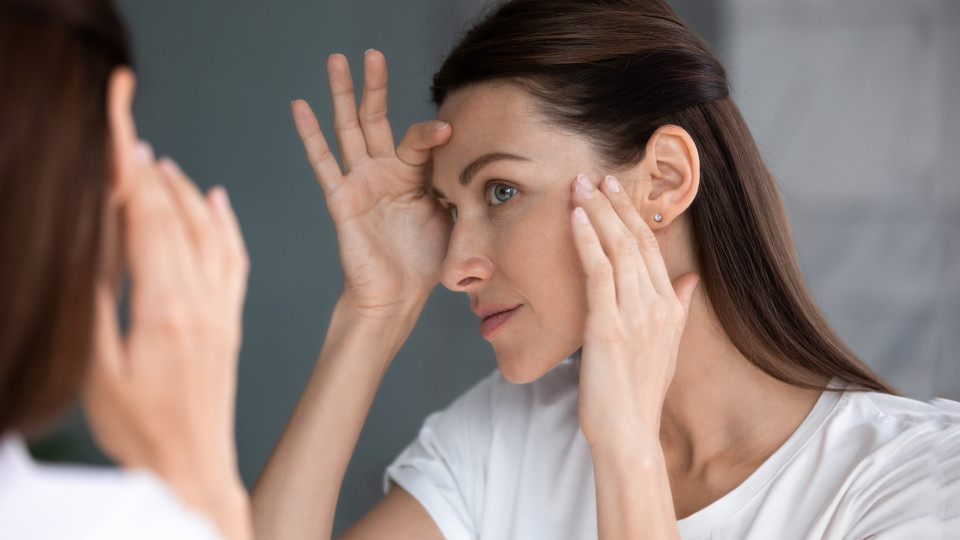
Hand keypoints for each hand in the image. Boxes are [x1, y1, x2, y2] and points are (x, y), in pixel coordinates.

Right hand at [82, 141, 249, 535]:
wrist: (192, 468)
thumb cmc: (140, 431)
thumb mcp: (98, 372)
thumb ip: (95, 306)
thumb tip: (89, 248)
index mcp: (164, 308)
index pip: (146, 222)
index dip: (130, 174)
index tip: (120, 135)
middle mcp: (200, 301)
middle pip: (176, 219)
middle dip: (150, 173)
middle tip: (130, 137)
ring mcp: (221, 310)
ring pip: (210, 234)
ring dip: (186, 193)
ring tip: (163, 164)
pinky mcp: (230, 323)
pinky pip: (235, 260)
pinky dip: (226, 225)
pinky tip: (218, 202)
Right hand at [292, 50, 452, 319]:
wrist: (398, 296)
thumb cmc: (425, 262)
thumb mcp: (455, 219)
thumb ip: (461, 189)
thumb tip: (486, 168)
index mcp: (414, 175)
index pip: (419, 140)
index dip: (433, 133)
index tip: (451, 130)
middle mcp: (385, 172)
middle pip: (376, 119)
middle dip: (374, 86)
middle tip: (372, 53)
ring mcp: (361, 182)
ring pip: (348, 129)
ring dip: (341, 95)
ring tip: (336, 60)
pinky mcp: (342, 199)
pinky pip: (323, 163)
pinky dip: (310, 135)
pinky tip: (300, 106)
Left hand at [569, 174, 698, 448]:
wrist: (629, 433)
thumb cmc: (638, 393)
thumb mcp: (666, 347)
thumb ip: (679, 308)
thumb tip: (691, 279)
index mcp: (670, 308)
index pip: (651, 248)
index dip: (632, 215)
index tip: (616, 190)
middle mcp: (656, 306)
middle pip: (635, 240)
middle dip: (614, 204)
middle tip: (595, 175)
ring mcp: (633, 314)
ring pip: (617, 248)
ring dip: (596, 212)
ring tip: (580, 185)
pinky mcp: (608, 326)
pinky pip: (597, 272)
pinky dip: (586, 240)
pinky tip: (575, 218)